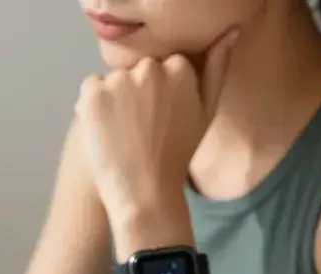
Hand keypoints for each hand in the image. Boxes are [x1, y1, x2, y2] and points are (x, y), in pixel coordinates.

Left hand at [75, 29, 237, 223]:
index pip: (161, 67)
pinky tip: (106, 133)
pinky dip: (94, 108)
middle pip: (135, 71)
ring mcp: (119, 80)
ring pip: (112, 80)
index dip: (158, 95)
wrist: (145, 194)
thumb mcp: (205, 114)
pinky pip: (91, 90)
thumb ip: (217, 70)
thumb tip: (230, 32)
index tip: (160, 121)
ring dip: (113, 100)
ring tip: (124, 135)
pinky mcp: (94, 95)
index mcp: (179, 68)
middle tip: (141, 131)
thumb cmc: (176, 158)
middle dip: (136, 94)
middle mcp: (149, 68)